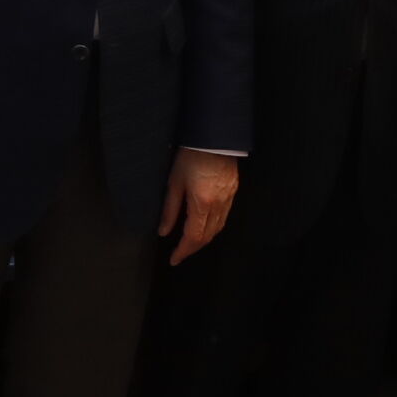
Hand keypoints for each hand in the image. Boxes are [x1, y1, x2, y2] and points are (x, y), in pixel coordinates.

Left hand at [161, 148, 239, 264]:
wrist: (213, 137)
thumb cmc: (190, 156)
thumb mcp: (174, 182)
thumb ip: (170, 209)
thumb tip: (163, 231)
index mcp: (202, 203)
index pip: (193, 237)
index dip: (183, 252)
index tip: (174, 260)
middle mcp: (218, 205)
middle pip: (207, 237)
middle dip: (193, 249)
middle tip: (180, 254)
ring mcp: (228, 199)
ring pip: (217, 229)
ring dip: (204, 240)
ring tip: (190, 244)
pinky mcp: (233, 192)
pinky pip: (224, 217)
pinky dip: (213, 227)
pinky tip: (205, 226)